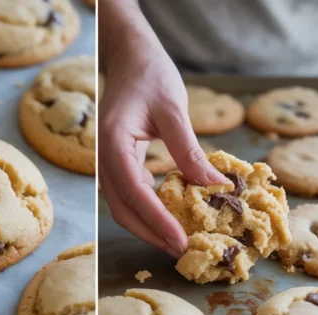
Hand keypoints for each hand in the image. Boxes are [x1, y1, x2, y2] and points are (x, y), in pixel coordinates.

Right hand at [98, 2, 226, 257]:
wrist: (130, 59)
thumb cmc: (151, 76)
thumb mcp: (173, 108)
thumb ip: (188, 148)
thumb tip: (214, 184)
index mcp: (112, 142)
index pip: (134, 192)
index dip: (157, 221)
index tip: (181, 241)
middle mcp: (103, 157)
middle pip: (123, 209)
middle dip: (151, 234)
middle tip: (183, 251)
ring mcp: (107, 163)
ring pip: (123, 207)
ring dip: (149, 227)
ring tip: (179, 242)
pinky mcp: (117, 164)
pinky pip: (129, 196)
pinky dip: (148, 212)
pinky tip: (172, 218)